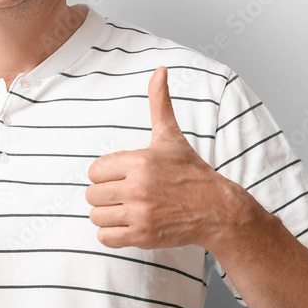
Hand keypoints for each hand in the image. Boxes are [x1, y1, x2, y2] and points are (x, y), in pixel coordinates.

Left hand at [86, 66, 240, 250]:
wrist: (216, 210)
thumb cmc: (189, 172)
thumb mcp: (171, 136)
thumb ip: (159, 102)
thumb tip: (160, 69)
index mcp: (139, 161)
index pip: (94, 171)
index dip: (106, 174)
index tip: (123, 176)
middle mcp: (137, 187)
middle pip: (92, 194)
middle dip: (104, 195)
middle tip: (124, 194)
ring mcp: (140, 213)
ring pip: (96, 216)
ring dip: (106, 215)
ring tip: (125, 209)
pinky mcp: (143, 236)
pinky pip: (105, 238)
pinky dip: (111, 234)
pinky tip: (127, 224)